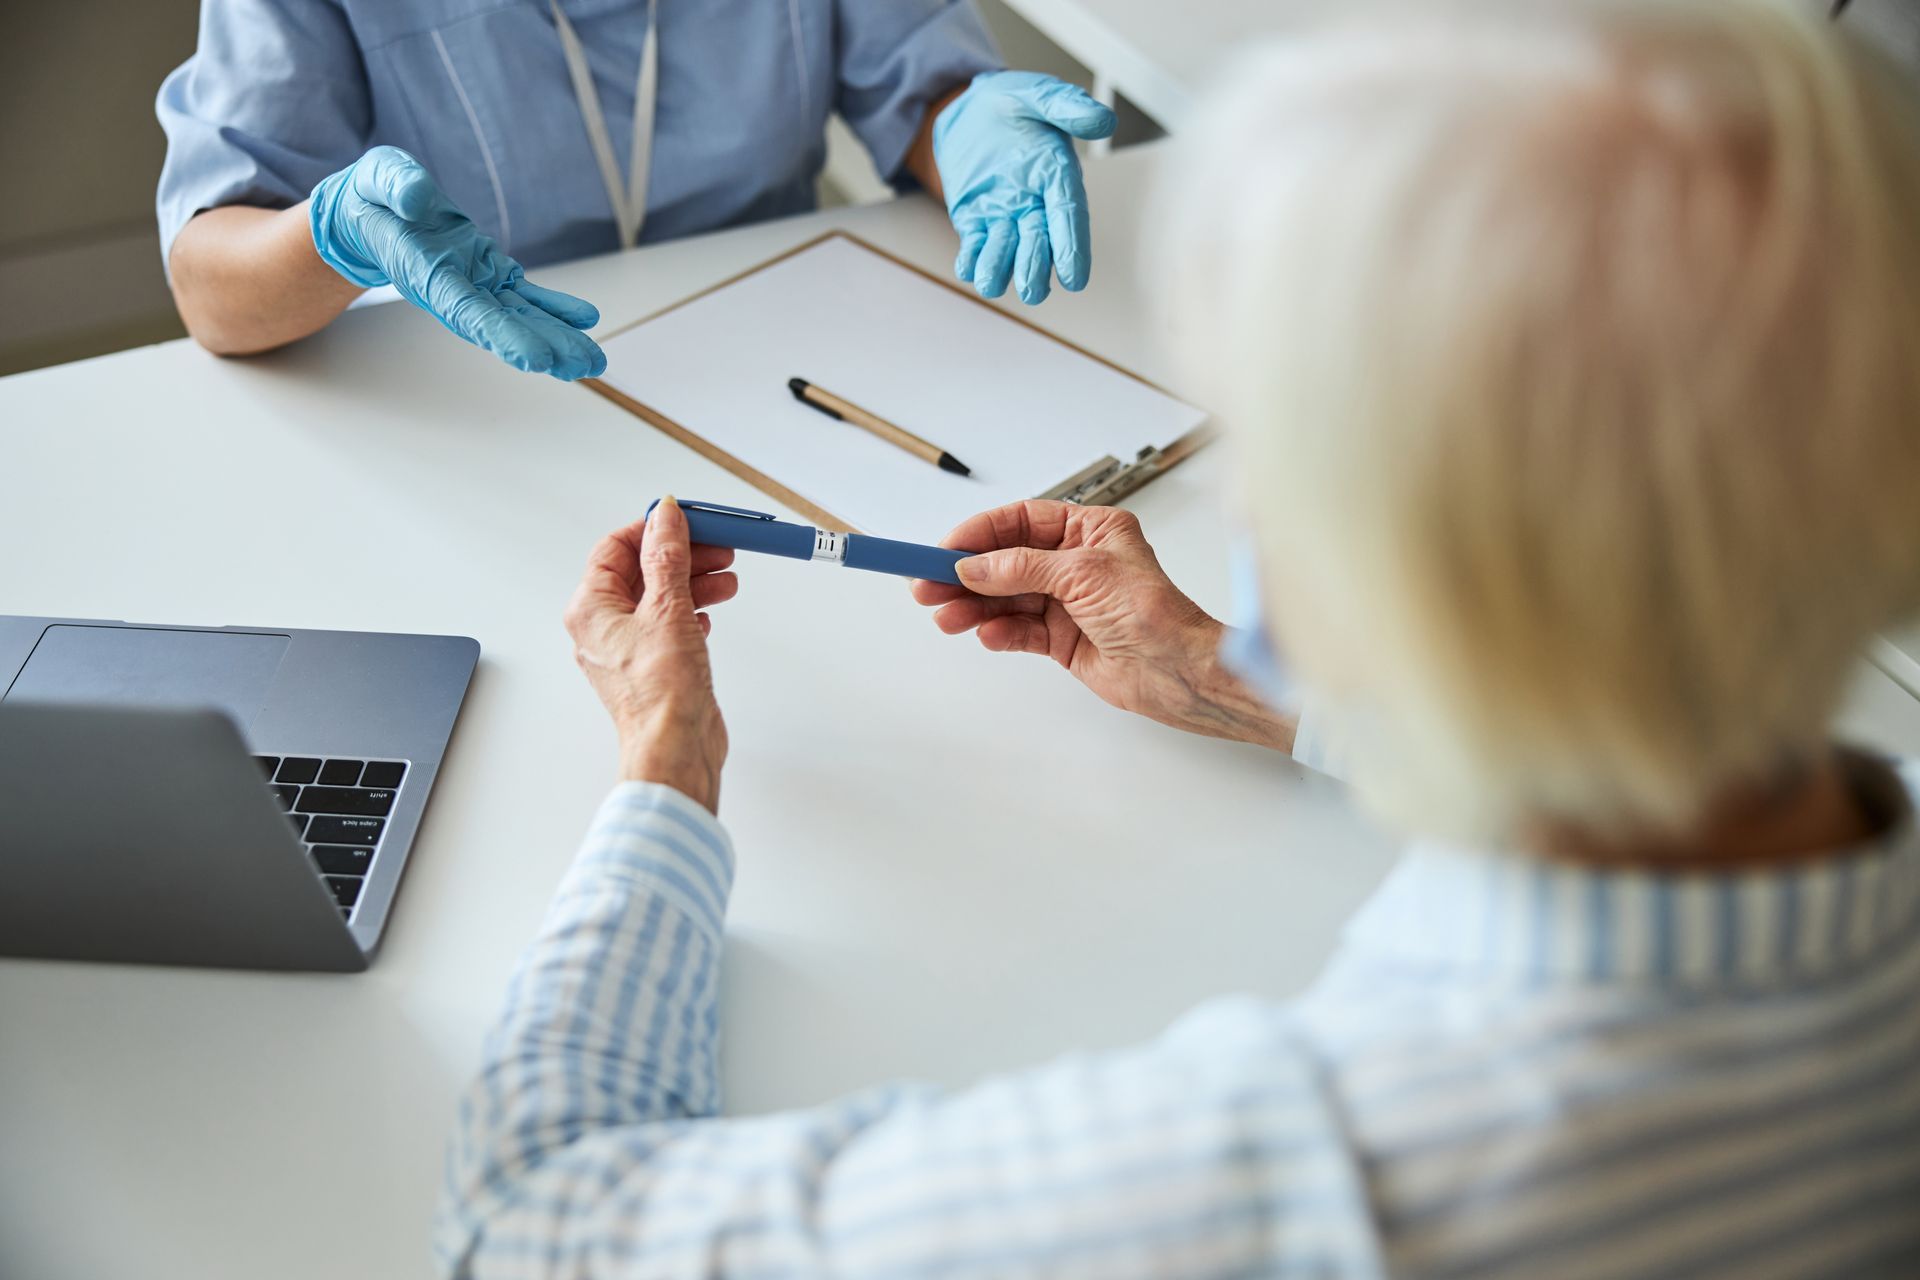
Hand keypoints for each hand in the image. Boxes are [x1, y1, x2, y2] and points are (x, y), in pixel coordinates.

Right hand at [309, 146, 606, 379]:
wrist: (371, 212)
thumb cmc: (372, 196)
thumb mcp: (377, 177)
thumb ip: (397, 187)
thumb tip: (419, 200)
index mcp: (424, 272)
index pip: (467, 311)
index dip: (503, 335)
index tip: (536, 359)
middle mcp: (454, 288)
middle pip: (503, 324)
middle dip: (544, 345)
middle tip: (583, 365)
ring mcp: (474, 282)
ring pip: (520, 315)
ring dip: (557, 336)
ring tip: (593, 358)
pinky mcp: (488, 272)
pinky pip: (525, 294)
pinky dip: (555, 307)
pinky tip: (585, 318)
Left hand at [562, 498, 738, 811]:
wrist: (675, 748)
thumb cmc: (660, 693)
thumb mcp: (667, 608)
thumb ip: (667, 557)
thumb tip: (664, 516)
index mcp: (591, 609)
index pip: (616, 549)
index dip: (653, 529)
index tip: (688, 520)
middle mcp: (603, 627)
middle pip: (641, 571)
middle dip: (683, 556)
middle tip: (718, 547)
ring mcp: (628, 648)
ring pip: (659, 598)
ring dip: (694, 582)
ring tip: (727, 579)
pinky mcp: (653, 666)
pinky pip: (669, 624)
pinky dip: (692, 611)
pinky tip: (711, 612)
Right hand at [912, 501, 1293, 749]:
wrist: (1179, 672)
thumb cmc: (1154, 614)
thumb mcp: (1083, 574)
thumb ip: (1021, 568)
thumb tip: (973, 567)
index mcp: (1090, 530)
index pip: (1021, 521)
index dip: (978, 534)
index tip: (942, 549)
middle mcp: (1077, 563)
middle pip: (1005, 561)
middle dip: (965, 575)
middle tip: (927, 587)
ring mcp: (1068, 602)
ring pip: (1006, 598)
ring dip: (974, 607)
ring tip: (946, 617)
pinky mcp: (1064, 639)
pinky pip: (1018, 630)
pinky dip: (999, 632)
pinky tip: (986, 636)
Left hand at [933, 72, 1116, 304]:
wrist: (968, 110)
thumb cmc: (1009, 101)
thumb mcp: (1036, 94)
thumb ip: (1066, 106)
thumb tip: (1103, 121)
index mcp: (1057, 175)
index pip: (1069, 214)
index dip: (1073, 246)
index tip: (1074, 277)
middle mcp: (1036, 204)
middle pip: (1041, 244)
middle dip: (1035, 268)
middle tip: (1032, 288)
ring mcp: (1006, 216)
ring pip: (1008, 254)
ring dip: (1001, 270)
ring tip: (990, 280)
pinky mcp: (976, 221)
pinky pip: (976, 248)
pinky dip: (971, 261)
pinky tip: (967, 267)